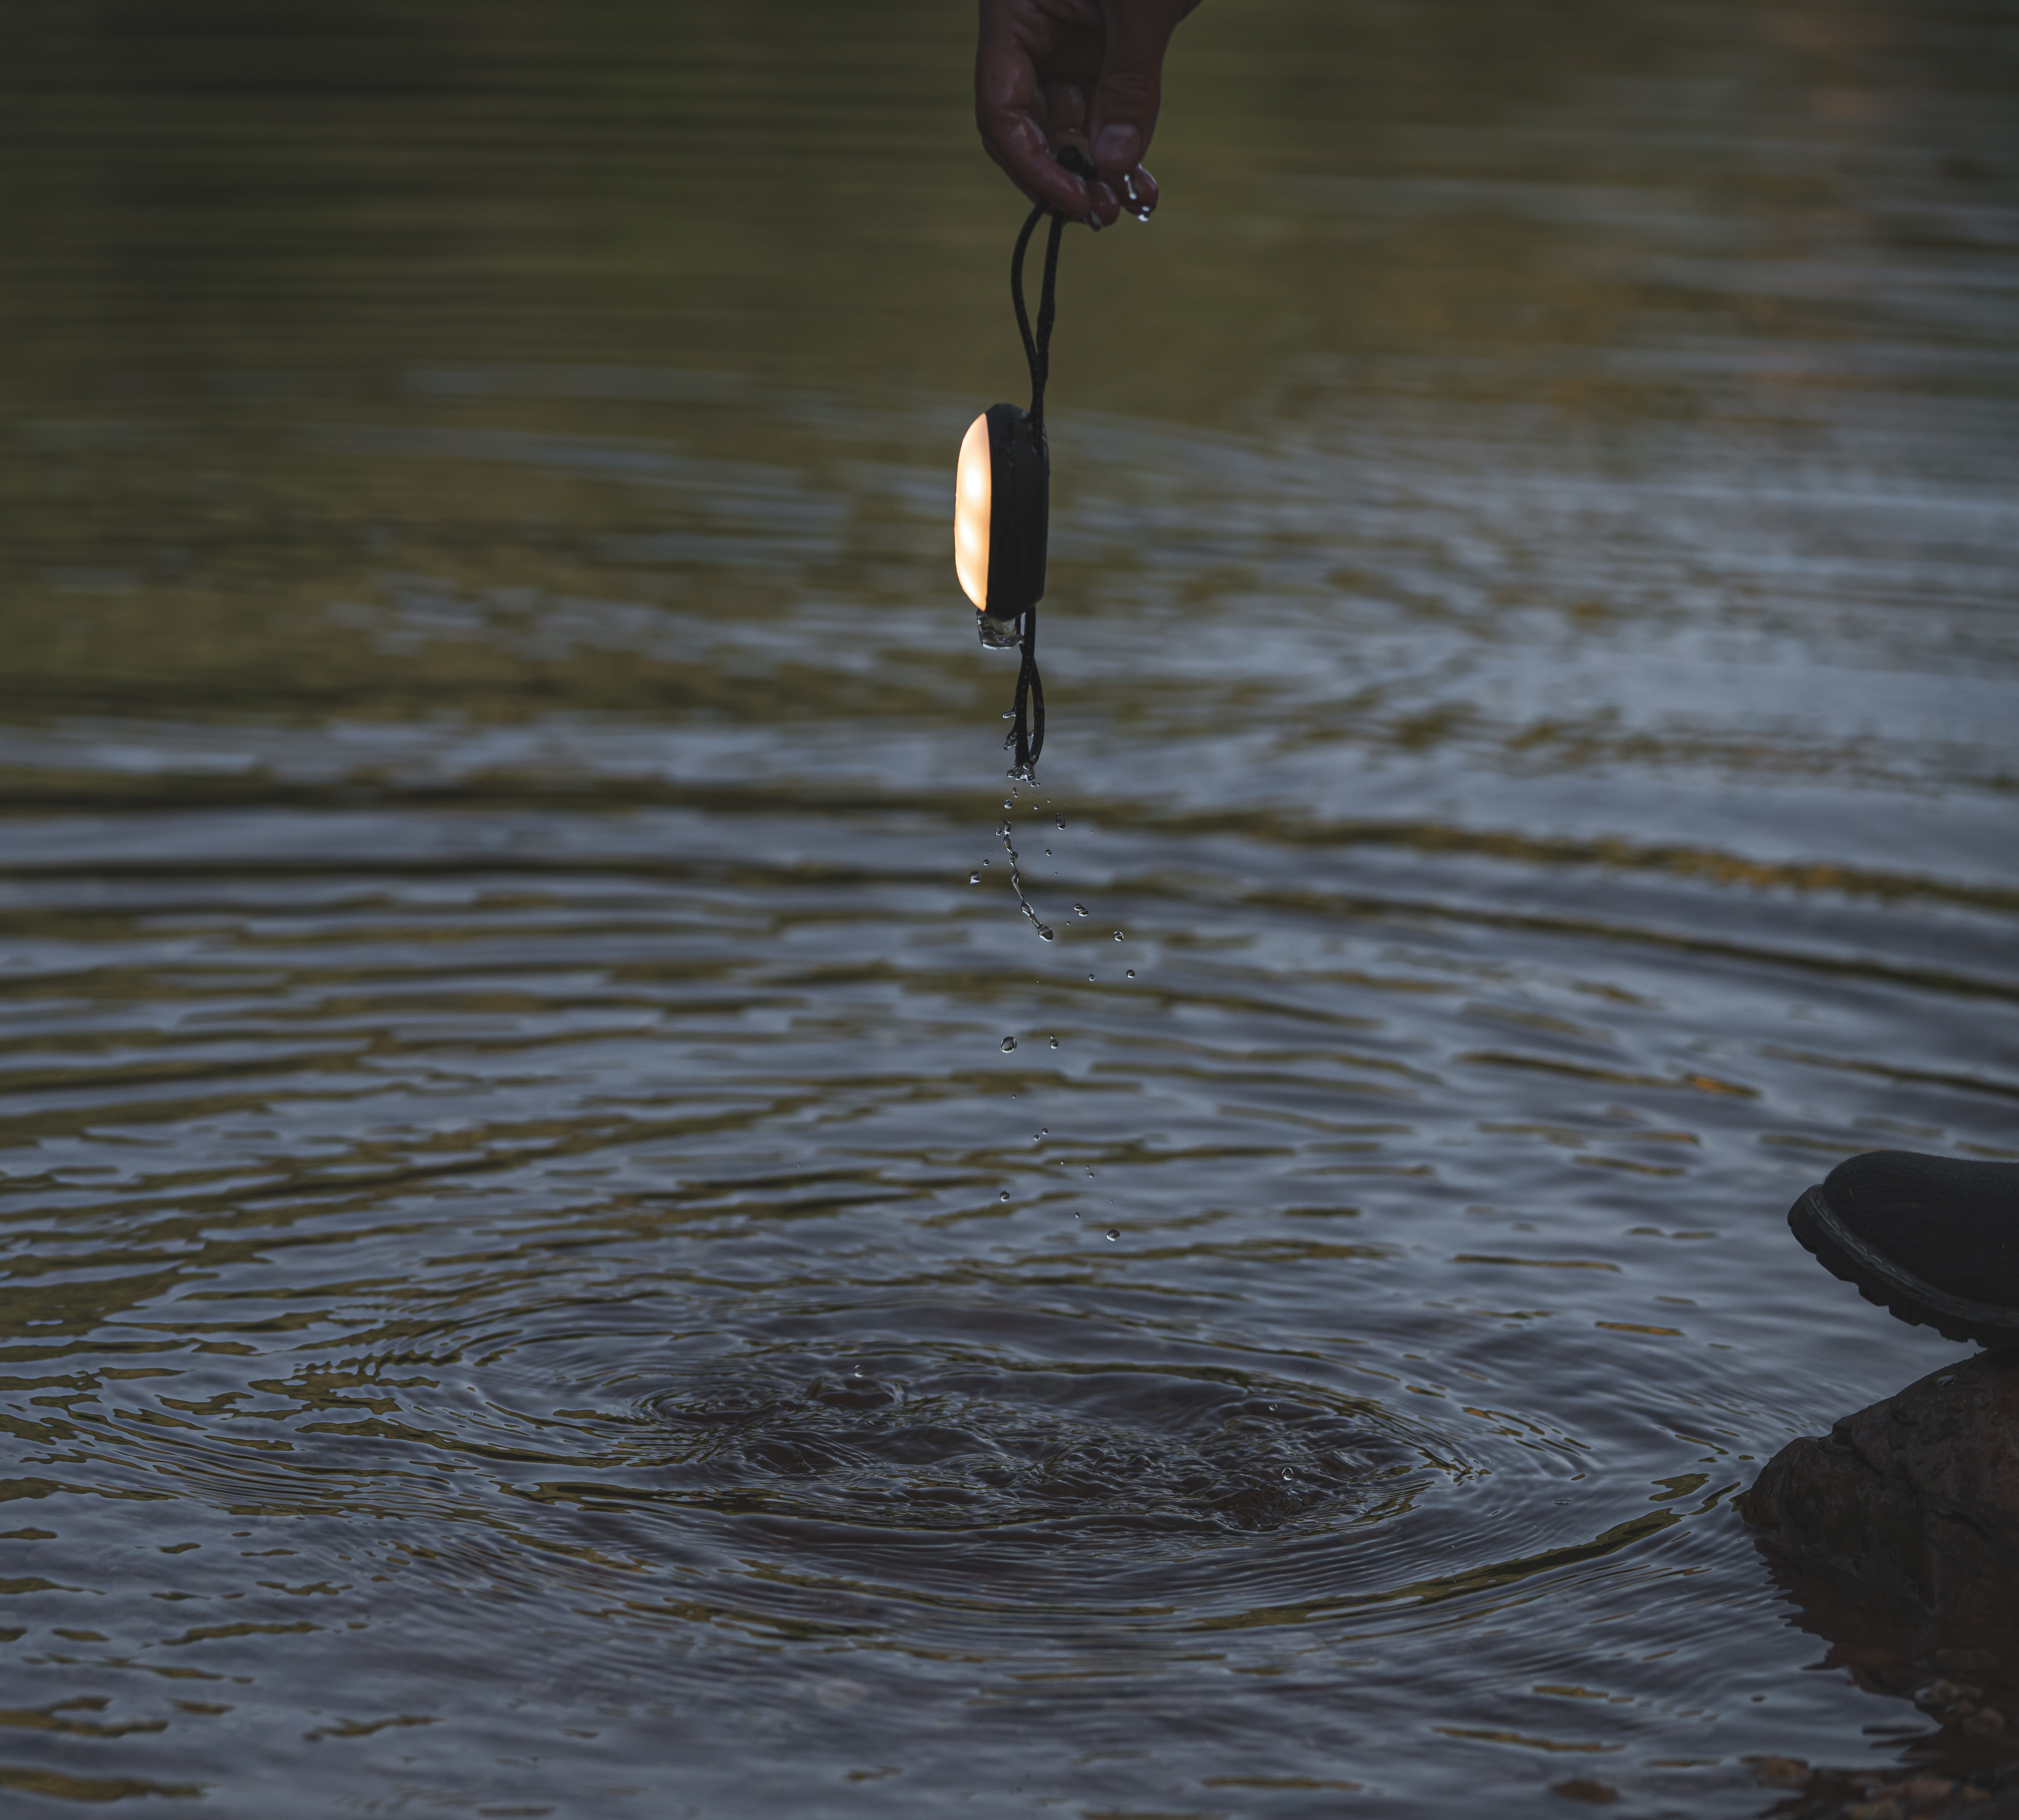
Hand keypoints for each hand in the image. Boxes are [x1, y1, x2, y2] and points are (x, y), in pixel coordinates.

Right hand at [975, 0, 1200, 227]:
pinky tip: (1142, 184)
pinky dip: (1120, 149)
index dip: (1032, 166)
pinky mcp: (1099, 52)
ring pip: (1067, 129)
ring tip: (1130, 207)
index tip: (1075, 201)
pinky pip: (1101, 113)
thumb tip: (1115, 164)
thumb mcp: (1141, 2)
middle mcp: (1031, 35)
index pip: (1001, 110)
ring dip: (1095, 173)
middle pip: (1027, 129)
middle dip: (1062, 177)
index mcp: (1014, 13)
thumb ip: (1129, 81)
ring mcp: (1065, 45)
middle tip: (1103, 217)